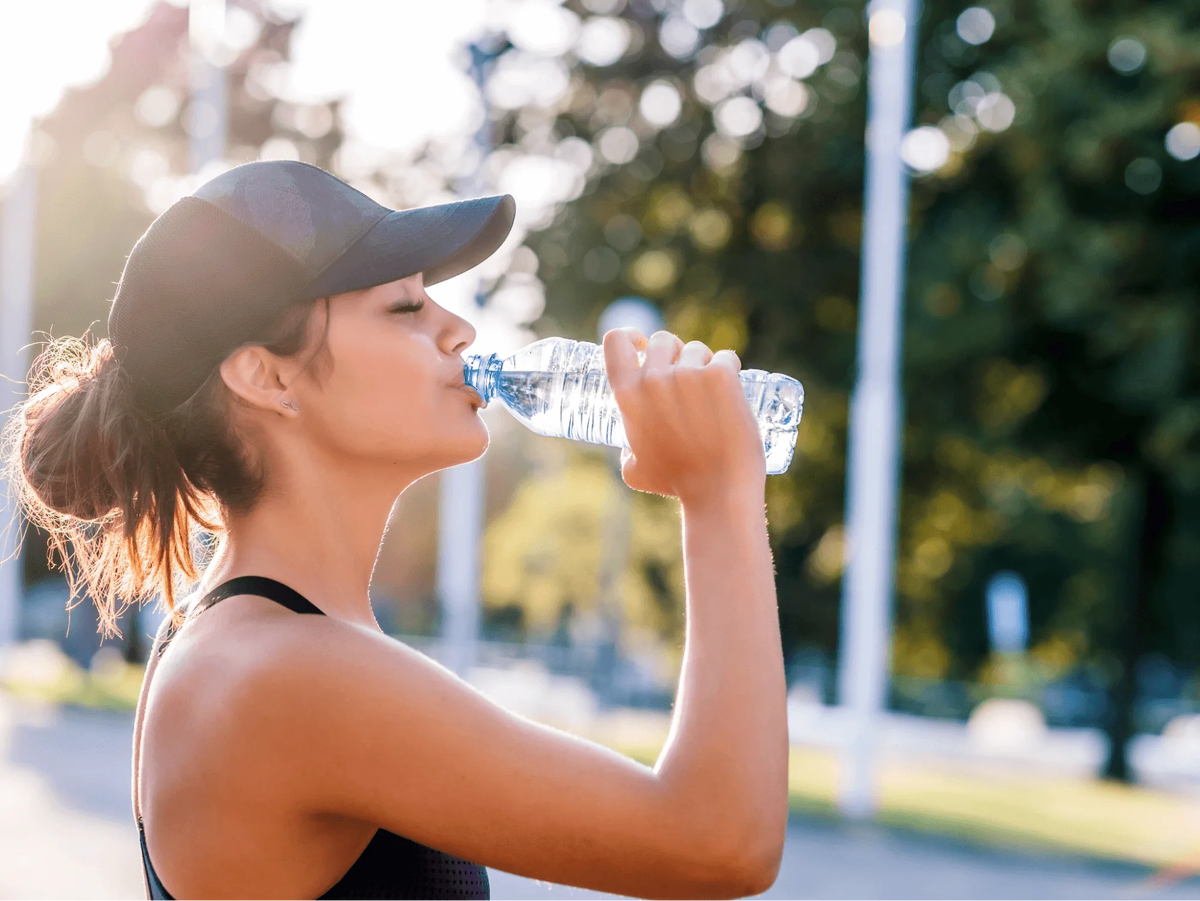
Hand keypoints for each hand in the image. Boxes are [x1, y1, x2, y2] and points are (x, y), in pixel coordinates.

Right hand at [602, 328, 765, 505]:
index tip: (642, 345)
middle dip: (675, 354)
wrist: (718, 490)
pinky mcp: (721, 375)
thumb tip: (630, 448)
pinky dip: (730, 368)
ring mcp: (688, 374)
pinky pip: (726, 357)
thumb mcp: (635, 469)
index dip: (630, 337)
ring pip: (697, 349)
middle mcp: (654, 378)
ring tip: (713, 395)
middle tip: (689, 379)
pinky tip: (733, 389)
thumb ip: (627, 451)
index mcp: (627, 395)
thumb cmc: (677, 483)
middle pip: (662, 340)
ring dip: (705, 363)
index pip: (616, 341)